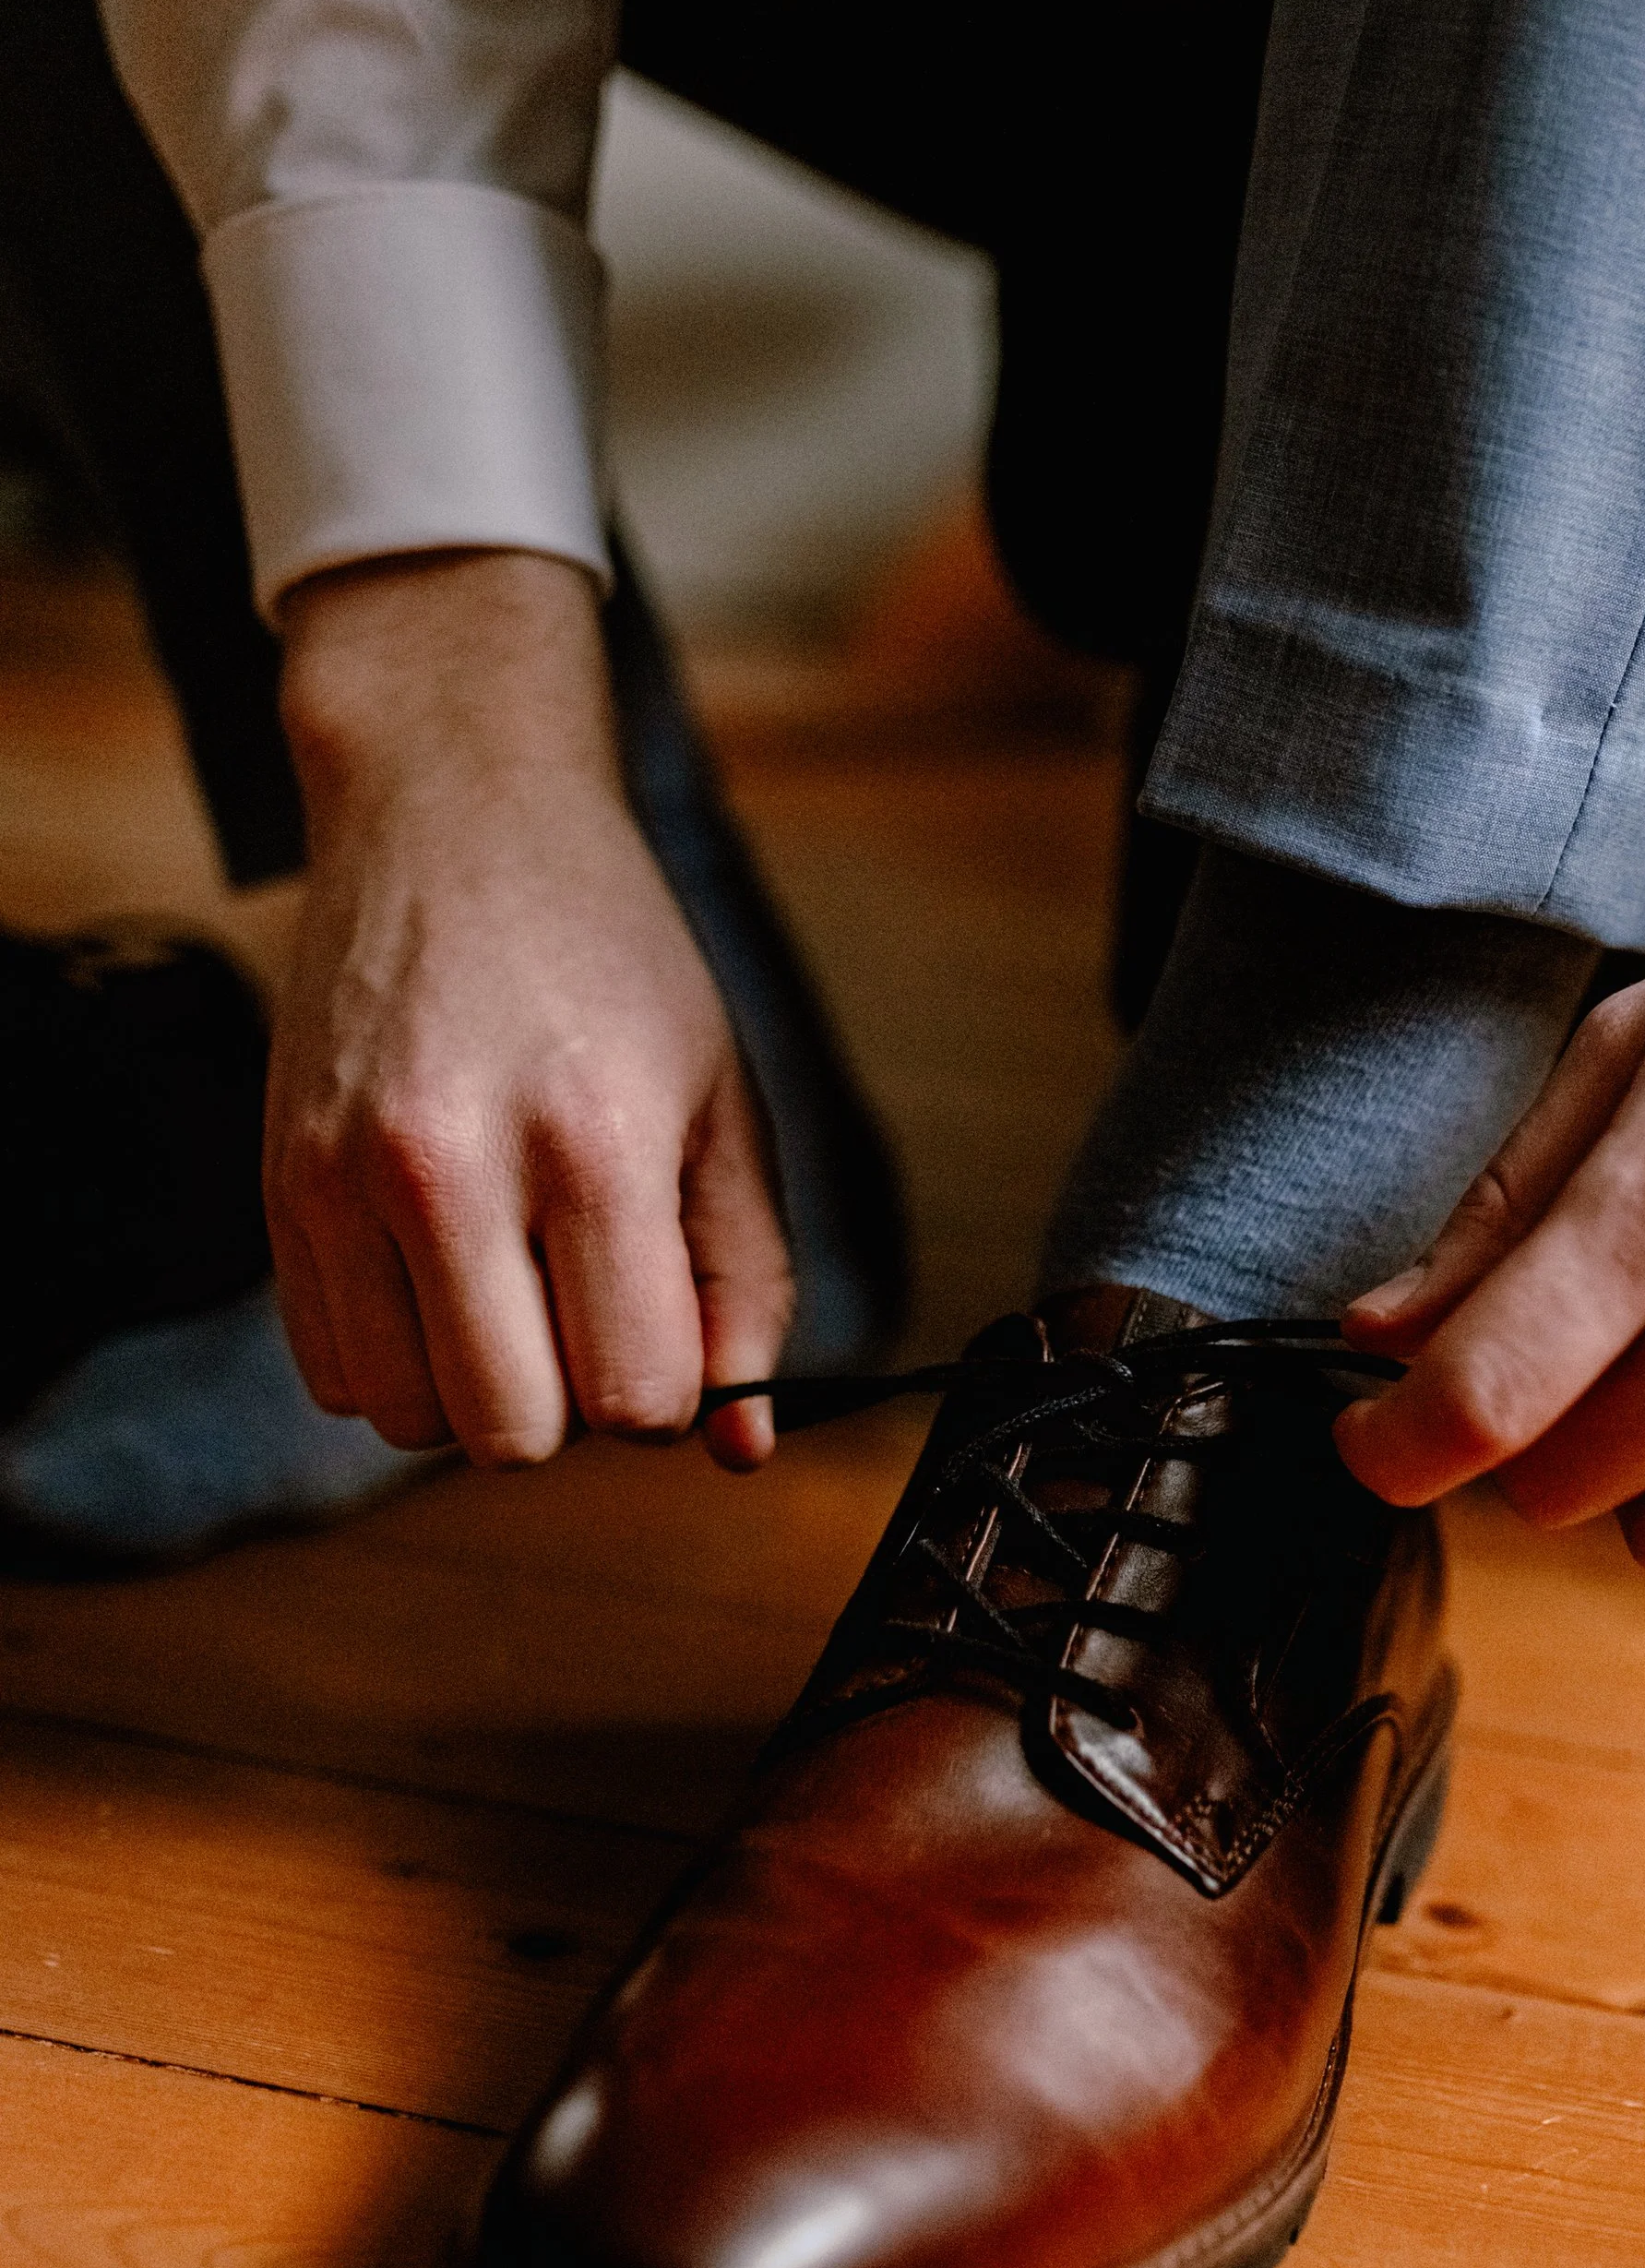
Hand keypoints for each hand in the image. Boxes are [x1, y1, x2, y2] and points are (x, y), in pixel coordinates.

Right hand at [268, 550, 789, 1469]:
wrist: (455, 815)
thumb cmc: (611, 960)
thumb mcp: (723, 1104)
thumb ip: (747, 1283)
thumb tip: (741, 1451)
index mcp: (592, 1142)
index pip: (636, 1398)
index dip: (669, 1387)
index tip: (663, 1308)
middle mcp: (450, 1166)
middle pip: (513, 1435)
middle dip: (569, 1399)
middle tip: (583, 1293)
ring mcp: (341, 1176)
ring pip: (410, 1421)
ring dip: (476, 1382)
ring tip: (510, 1271)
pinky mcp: (275, 1183)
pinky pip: (333, 1373)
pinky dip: (397, 1352)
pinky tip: (438, 1262)